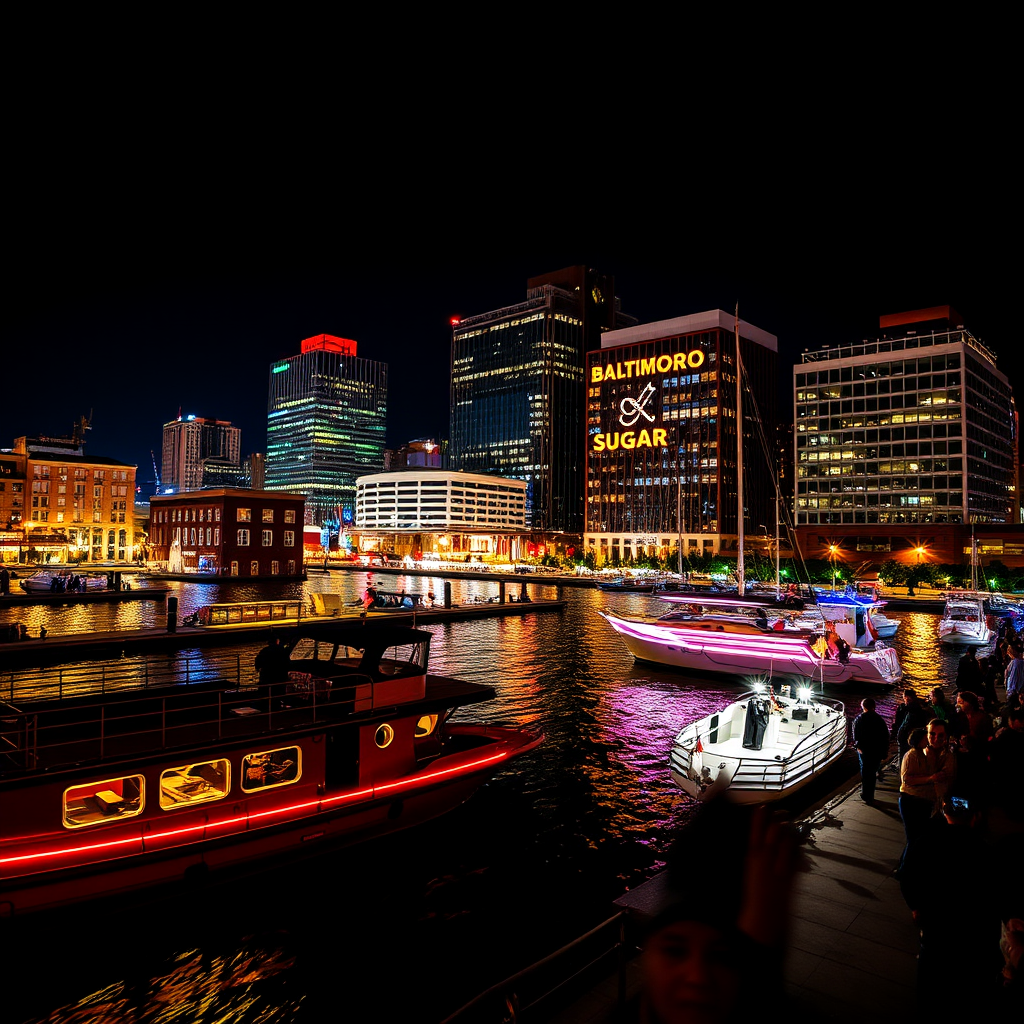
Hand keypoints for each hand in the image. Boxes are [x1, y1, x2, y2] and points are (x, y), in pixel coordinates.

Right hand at [736, 807, 799, 948]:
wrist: (761, 926)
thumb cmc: (750, 902)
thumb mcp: (746, 876)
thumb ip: (753, 860)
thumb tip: (755, 846)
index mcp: (750, 860)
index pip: (754, 833)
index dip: (758, 819)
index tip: (761, 807)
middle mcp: (765, 863)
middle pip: (772, 835)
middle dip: (776, 821)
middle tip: (779, 811)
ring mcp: (779, 871)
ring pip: (785, 844)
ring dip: (788, 832)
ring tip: (789, 822)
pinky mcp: (790, 881)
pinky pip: (796, 860)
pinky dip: (797, 850)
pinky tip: (798, 844)